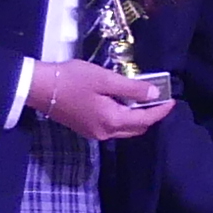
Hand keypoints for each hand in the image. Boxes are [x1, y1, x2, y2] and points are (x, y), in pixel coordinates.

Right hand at [30, 59, 170, 140]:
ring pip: (124, 130)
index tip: (172, 99)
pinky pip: (112, 128)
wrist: (40, 87)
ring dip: (137, 118)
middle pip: (136, 129)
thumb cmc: (73, 79)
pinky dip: (123, 118)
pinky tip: (123, 104)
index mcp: (112, 121)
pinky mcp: (86, 129)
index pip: (145, 120)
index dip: (161, 111)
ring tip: (143, 99)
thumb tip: (154, 94)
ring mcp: (94, 134)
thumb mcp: (105, 79)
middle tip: (159, 98)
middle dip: (151, 116)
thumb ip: (132, 88)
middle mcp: (105, 133)